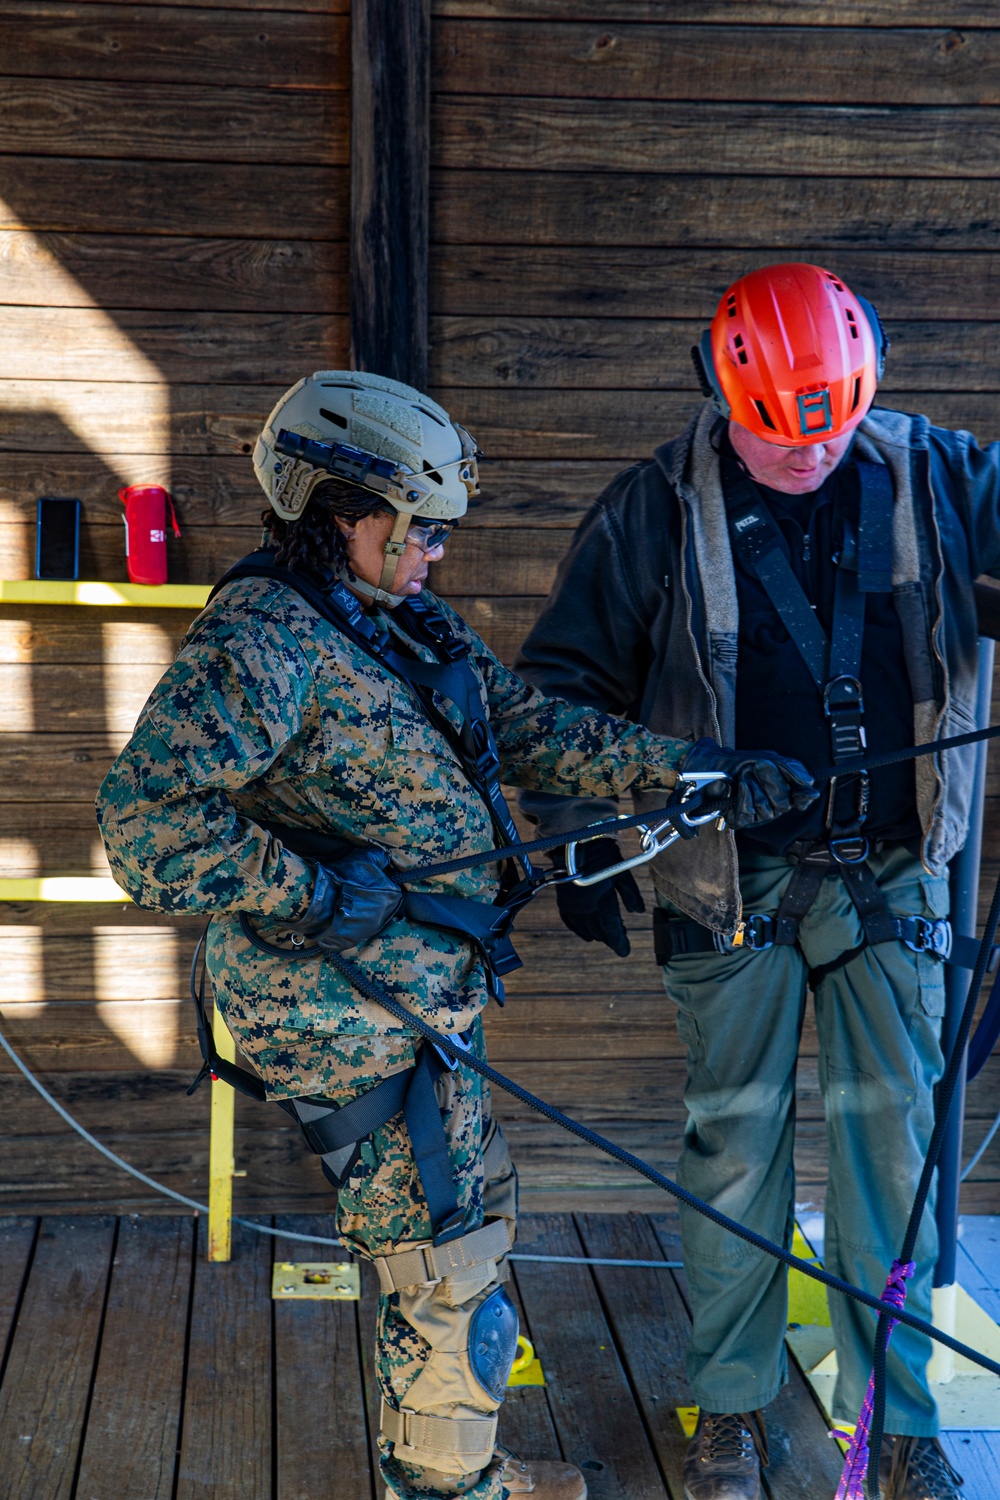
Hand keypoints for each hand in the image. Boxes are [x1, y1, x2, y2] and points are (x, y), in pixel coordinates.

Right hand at [291, 847, 403, 951]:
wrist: (317, 898)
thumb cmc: (343, 877)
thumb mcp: (365, 857)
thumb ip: (380, 857)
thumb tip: (385, 859)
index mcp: (390, 899)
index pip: (393, 891)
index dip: (381, 884)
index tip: (370, 881)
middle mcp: (381, 918)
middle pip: (381, 907)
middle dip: (372, 899)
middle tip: (357, 890)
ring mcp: (365, 932)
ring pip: (367, 919)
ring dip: (360, 911)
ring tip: (346, 901)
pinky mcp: (350, 941)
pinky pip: (352, 930)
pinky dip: (348, 922)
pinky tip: (338, 912)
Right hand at [554, 837, 644, 957]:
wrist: (573, 843)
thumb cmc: (602, 854)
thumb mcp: (622, 872)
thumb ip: (631, 894)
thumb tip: (638, 912)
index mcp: (602, 902)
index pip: (612, 930)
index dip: (619, 942)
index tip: (625, 952)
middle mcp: (585, 909)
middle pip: (600, 932)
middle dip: (611, 937)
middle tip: (620, 938)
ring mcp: (572, 907)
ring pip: (586, 931)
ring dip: (597, 934)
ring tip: (606, 935)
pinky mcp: (562, 903)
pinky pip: (571, 924)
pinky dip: (581, 930)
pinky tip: (587, 932)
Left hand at [681, 738, 817, 829]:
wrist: (714, 764)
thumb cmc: (741, 762)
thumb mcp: (770, 758)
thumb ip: (792, 769)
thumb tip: (810, 784)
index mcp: (783, 792)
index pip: (801, 799)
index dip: (802, 796)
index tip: (801, 790)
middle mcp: (772, 807)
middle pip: (783, 804)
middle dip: (770, 781)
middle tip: (758, 768)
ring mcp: (756, 815)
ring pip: (766, 809)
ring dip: (754, 786)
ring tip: (744, 777)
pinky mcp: (740, 820)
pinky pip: (749, 812)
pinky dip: (743, 796)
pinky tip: (738, 788)